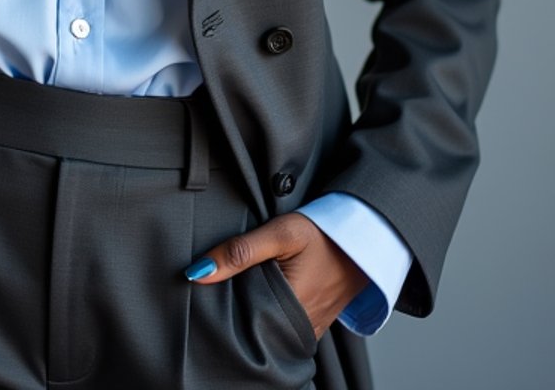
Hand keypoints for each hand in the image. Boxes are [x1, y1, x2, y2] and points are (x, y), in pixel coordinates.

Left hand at [184, 213, 368, 340]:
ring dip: (250, 313)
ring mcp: (308, 328)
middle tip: (216, 289)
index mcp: (290, 311)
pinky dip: (268, 313)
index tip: (202, 291)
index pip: (240, 323)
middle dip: (233, 312)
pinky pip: (282, 326)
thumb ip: (240, 252)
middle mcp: (299, 327)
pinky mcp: (312, 322)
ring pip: (266, 328)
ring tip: (234, 291)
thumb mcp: (281, 233)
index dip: (219, 308)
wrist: (364, 236)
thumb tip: (198, 272)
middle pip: (252, 328)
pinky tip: (258, 295)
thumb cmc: (324, 234)